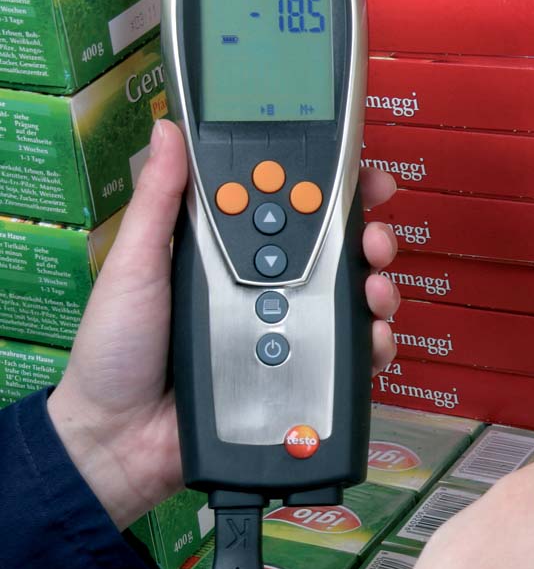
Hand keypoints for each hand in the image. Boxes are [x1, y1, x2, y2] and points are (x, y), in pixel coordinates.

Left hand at [47, 119, 401, 531]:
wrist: (118, 439)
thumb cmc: (117, 347)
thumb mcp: (134, 265)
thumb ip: (160, 202)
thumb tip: (168, 129)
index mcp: (233, 254)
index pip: (292, 210)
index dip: (334, 187)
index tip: (364, 172)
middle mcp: (271, 286)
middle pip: (339, 253)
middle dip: (372, 236)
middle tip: (378, 239)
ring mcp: (290, 332)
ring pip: (355, 300)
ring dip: (380, 287)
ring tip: (376, 289)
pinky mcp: (304, 376)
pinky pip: (352, 357)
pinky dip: (374, 345)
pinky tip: (373, 338)